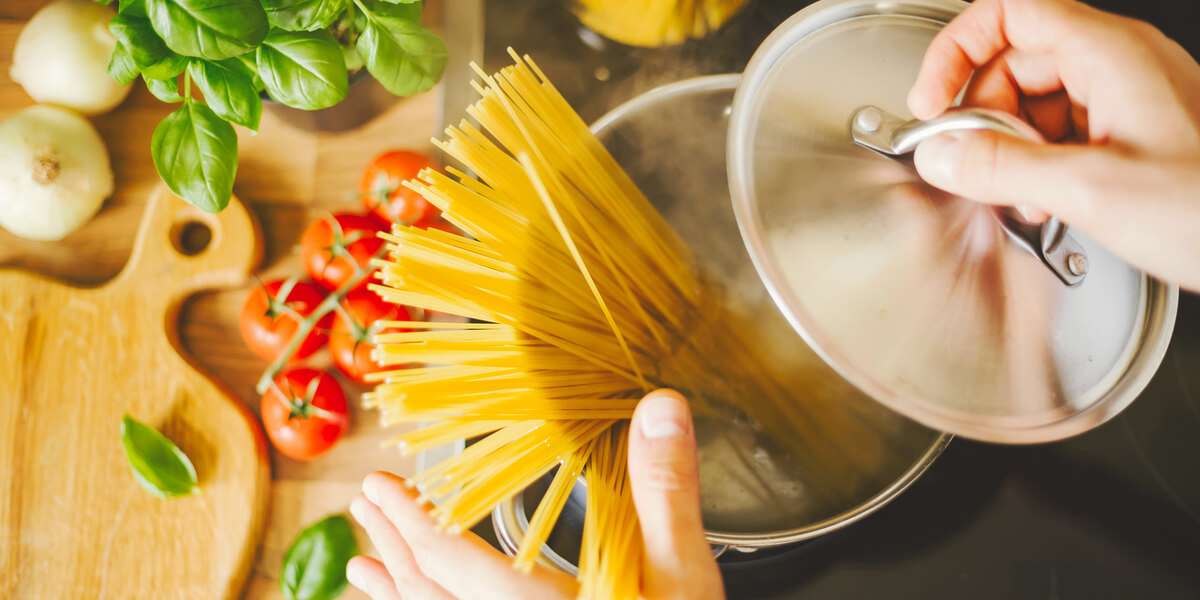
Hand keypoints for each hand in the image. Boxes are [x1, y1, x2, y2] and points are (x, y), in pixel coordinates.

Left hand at [345, 389, 724, 599]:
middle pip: (429, 595)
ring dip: (396, 593)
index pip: (450, 560)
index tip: (378, 484)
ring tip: (362, 567)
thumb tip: (660, 407)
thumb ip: (666, 495)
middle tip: (364, 504)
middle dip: (393, 546)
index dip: (409, 518)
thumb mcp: (683, 576)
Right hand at [907, 0, 1199, 291]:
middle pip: (1015, 63)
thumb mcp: (1092, 191)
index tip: (933, 100)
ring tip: (1018, 195)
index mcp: (1111, 55)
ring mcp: (1128, 99)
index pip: (1008, 13)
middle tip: (973, 165)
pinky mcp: (1133, 134)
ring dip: (1010, 149)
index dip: (956, 49)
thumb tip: (942, 154)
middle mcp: (1119, 66)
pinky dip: (1039, 165)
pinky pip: (1063, 132)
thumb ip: (1003, 168)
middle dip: (983, 116)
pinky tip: (1046, 202)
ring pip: (1036, 102)